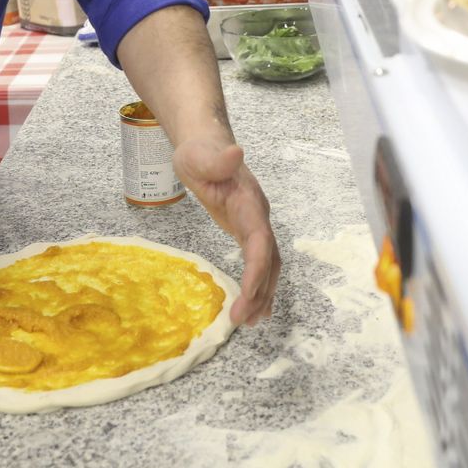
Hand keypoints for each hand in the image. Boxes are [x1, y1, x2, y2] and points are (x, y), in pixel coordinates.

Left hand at [172, 139, 279, 324]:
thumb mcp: (199, 154)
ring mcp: (254, 223)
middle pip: (268, 259)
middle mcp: (257, 215)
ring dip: (263, 293)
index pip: (260, 241)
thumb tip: (236, 153)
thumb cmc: (199, 152)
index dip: (257, 269)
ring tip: (251, 322)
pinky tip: (255, 305)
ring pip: (268, 264)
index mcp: (248, 202)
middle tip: (243, 320)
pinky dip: (259, 284)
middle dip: (260, 291)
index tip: (247, 295)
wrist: (206, 145)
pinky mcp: (246, 229)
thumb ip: (218, 159)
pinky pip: (259, 261)